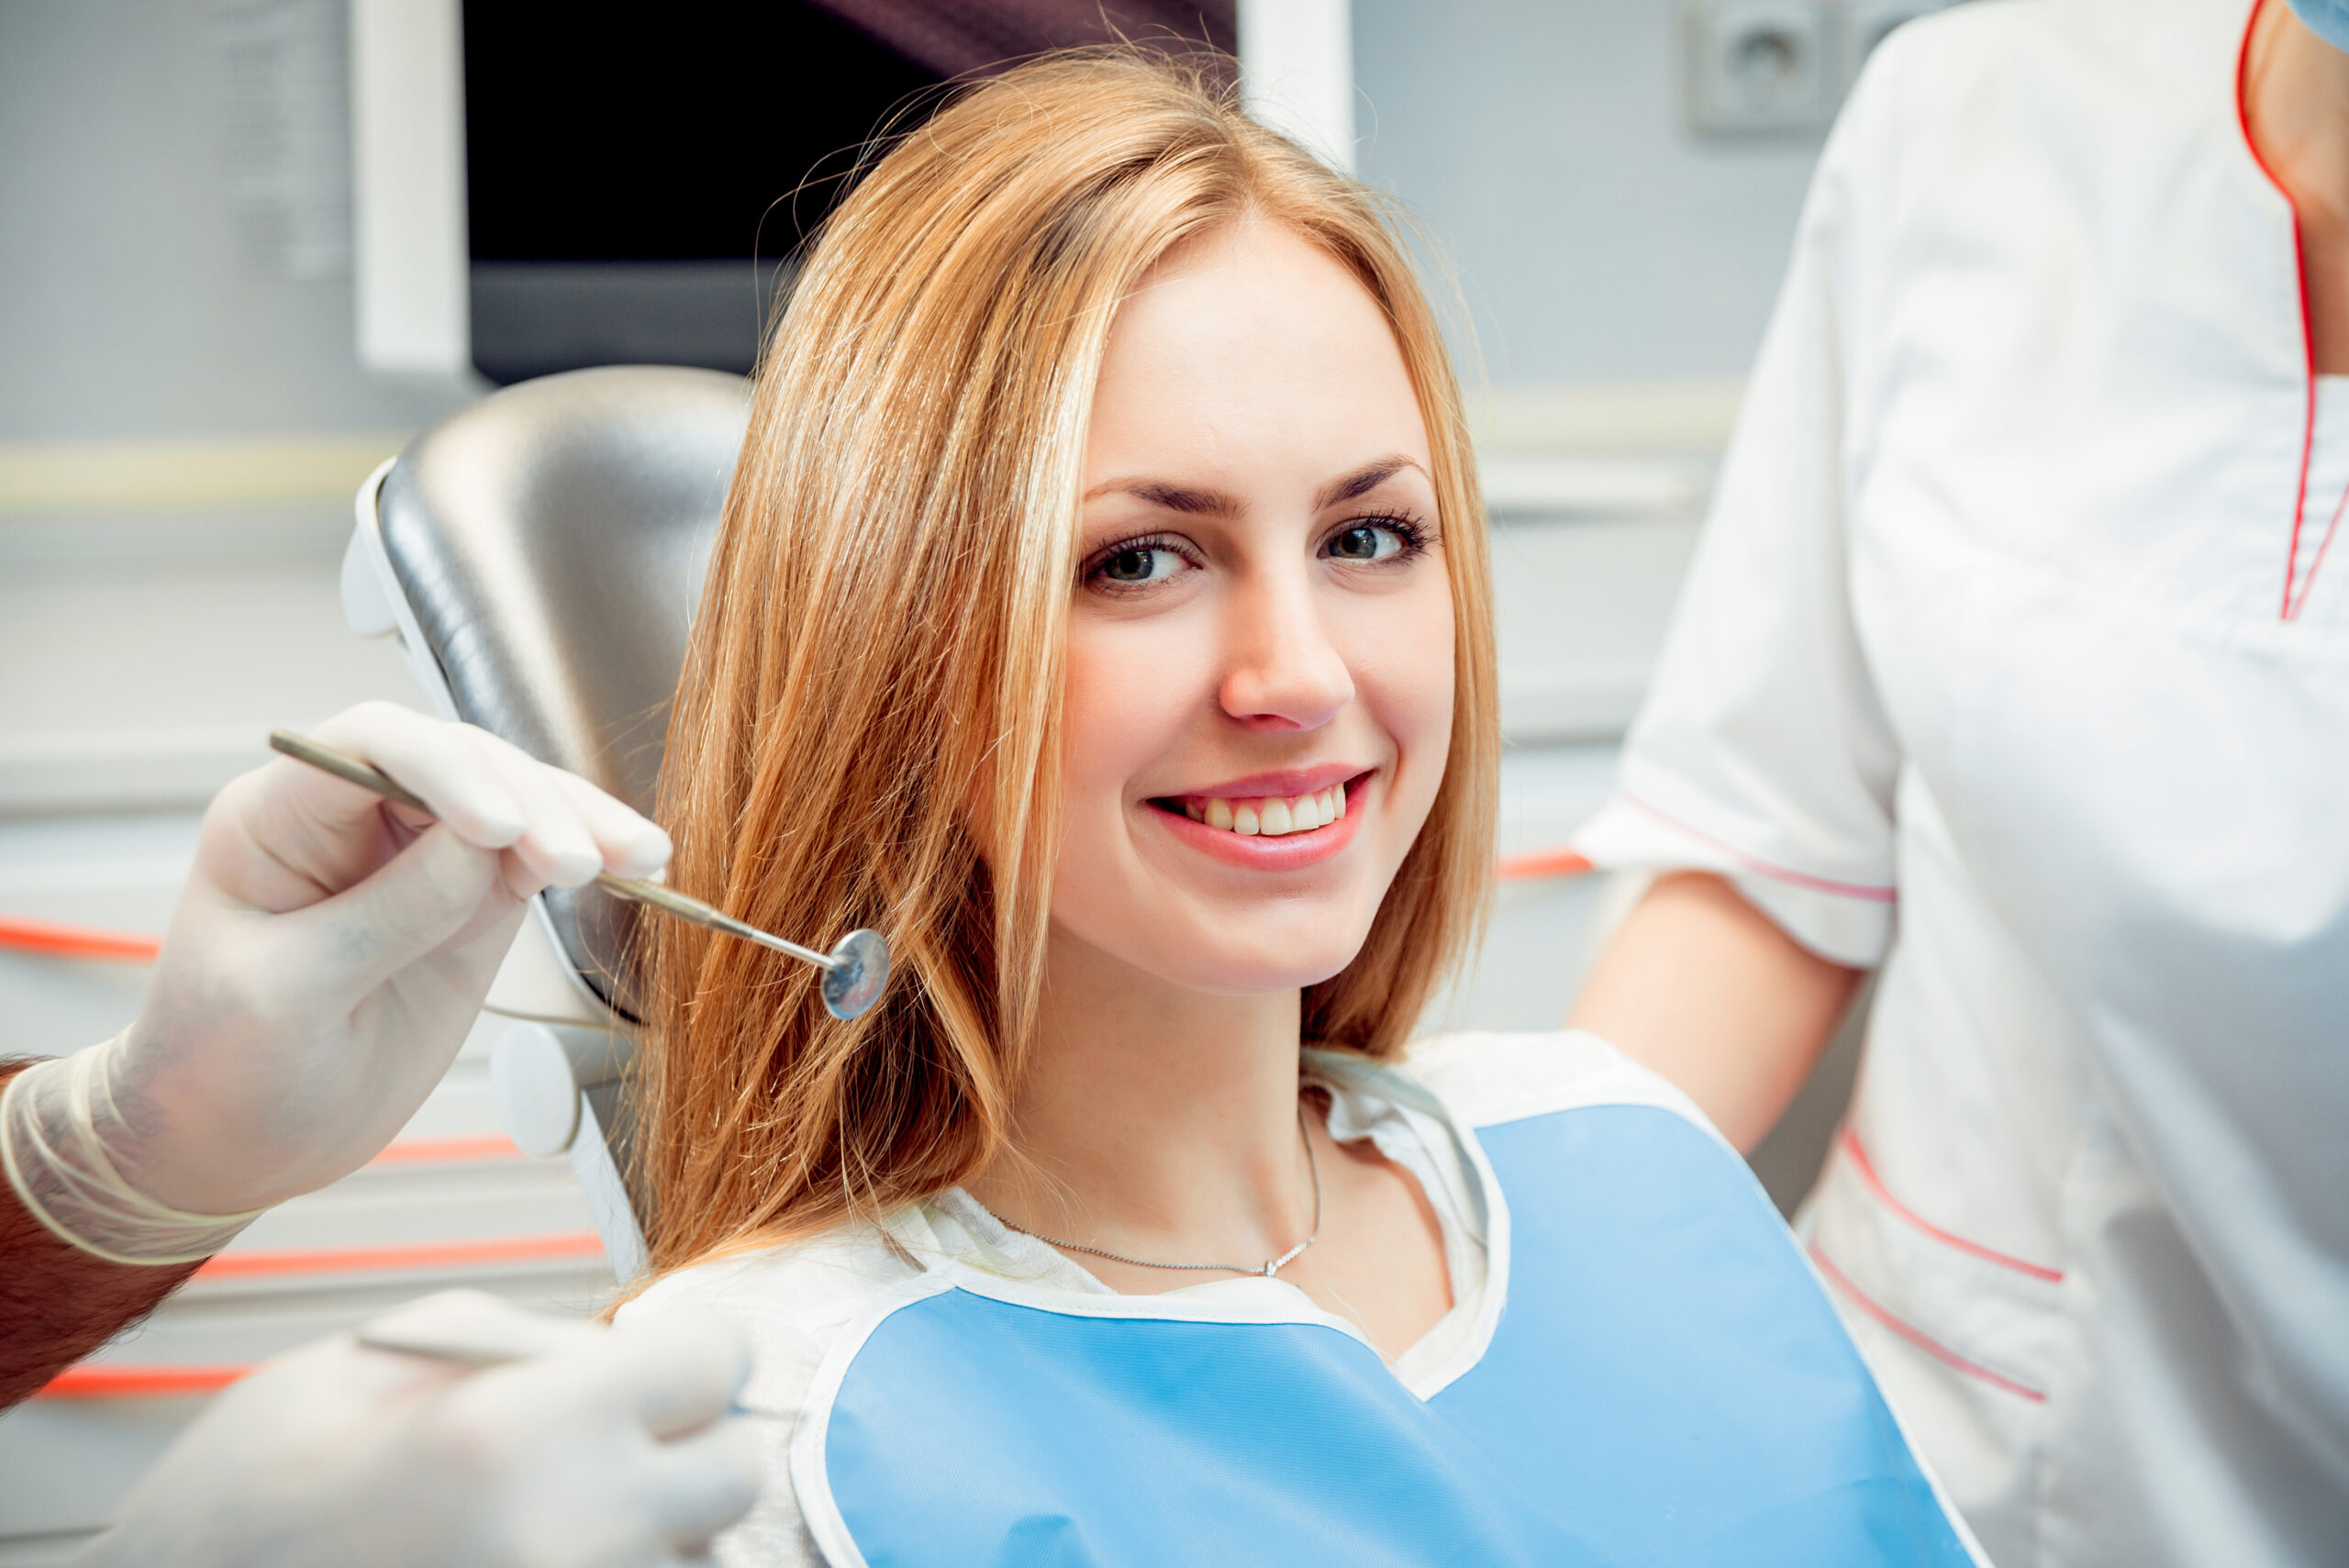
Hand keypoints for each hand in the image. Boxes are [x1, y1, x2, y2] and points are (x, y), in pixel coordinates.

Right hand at [72, 1291, 763, 1567]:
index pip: (713, 1364)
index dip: (691, 1350)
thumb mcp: (367, 1363)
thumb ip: (522, 1341)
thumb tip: (623, 1352)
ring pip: (693, 1555)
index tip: (668, 1357)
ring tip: (544, 1515)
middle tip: (611, 1442)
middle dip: (684, 1446)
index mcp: (517, 1431)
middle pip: (730, 1473)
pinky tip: (531, 1553)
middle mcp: (567, 1537)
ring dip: (650, 1527)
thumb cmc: (241, 1503)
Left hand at [111, 702, 668, 1213]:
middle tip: (580, 861)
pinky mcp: (466, 905)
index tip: (499, 827)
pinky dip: (588, 860)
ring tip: (637, 856)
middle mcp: (352, 820)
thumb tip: (483, 848)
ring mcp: (415, 860)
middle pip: (461, 765)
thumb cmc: (220, 1068)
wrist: (234, 1145)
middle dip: (530, 803)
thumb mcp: (285, 996)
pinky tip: (635, 865)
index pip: (373, 747)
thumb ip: (384, 916)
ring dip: (578, 823)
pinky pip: (534, 861)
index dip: (445, 769)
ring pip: (513, 803)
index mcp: (276, 818)